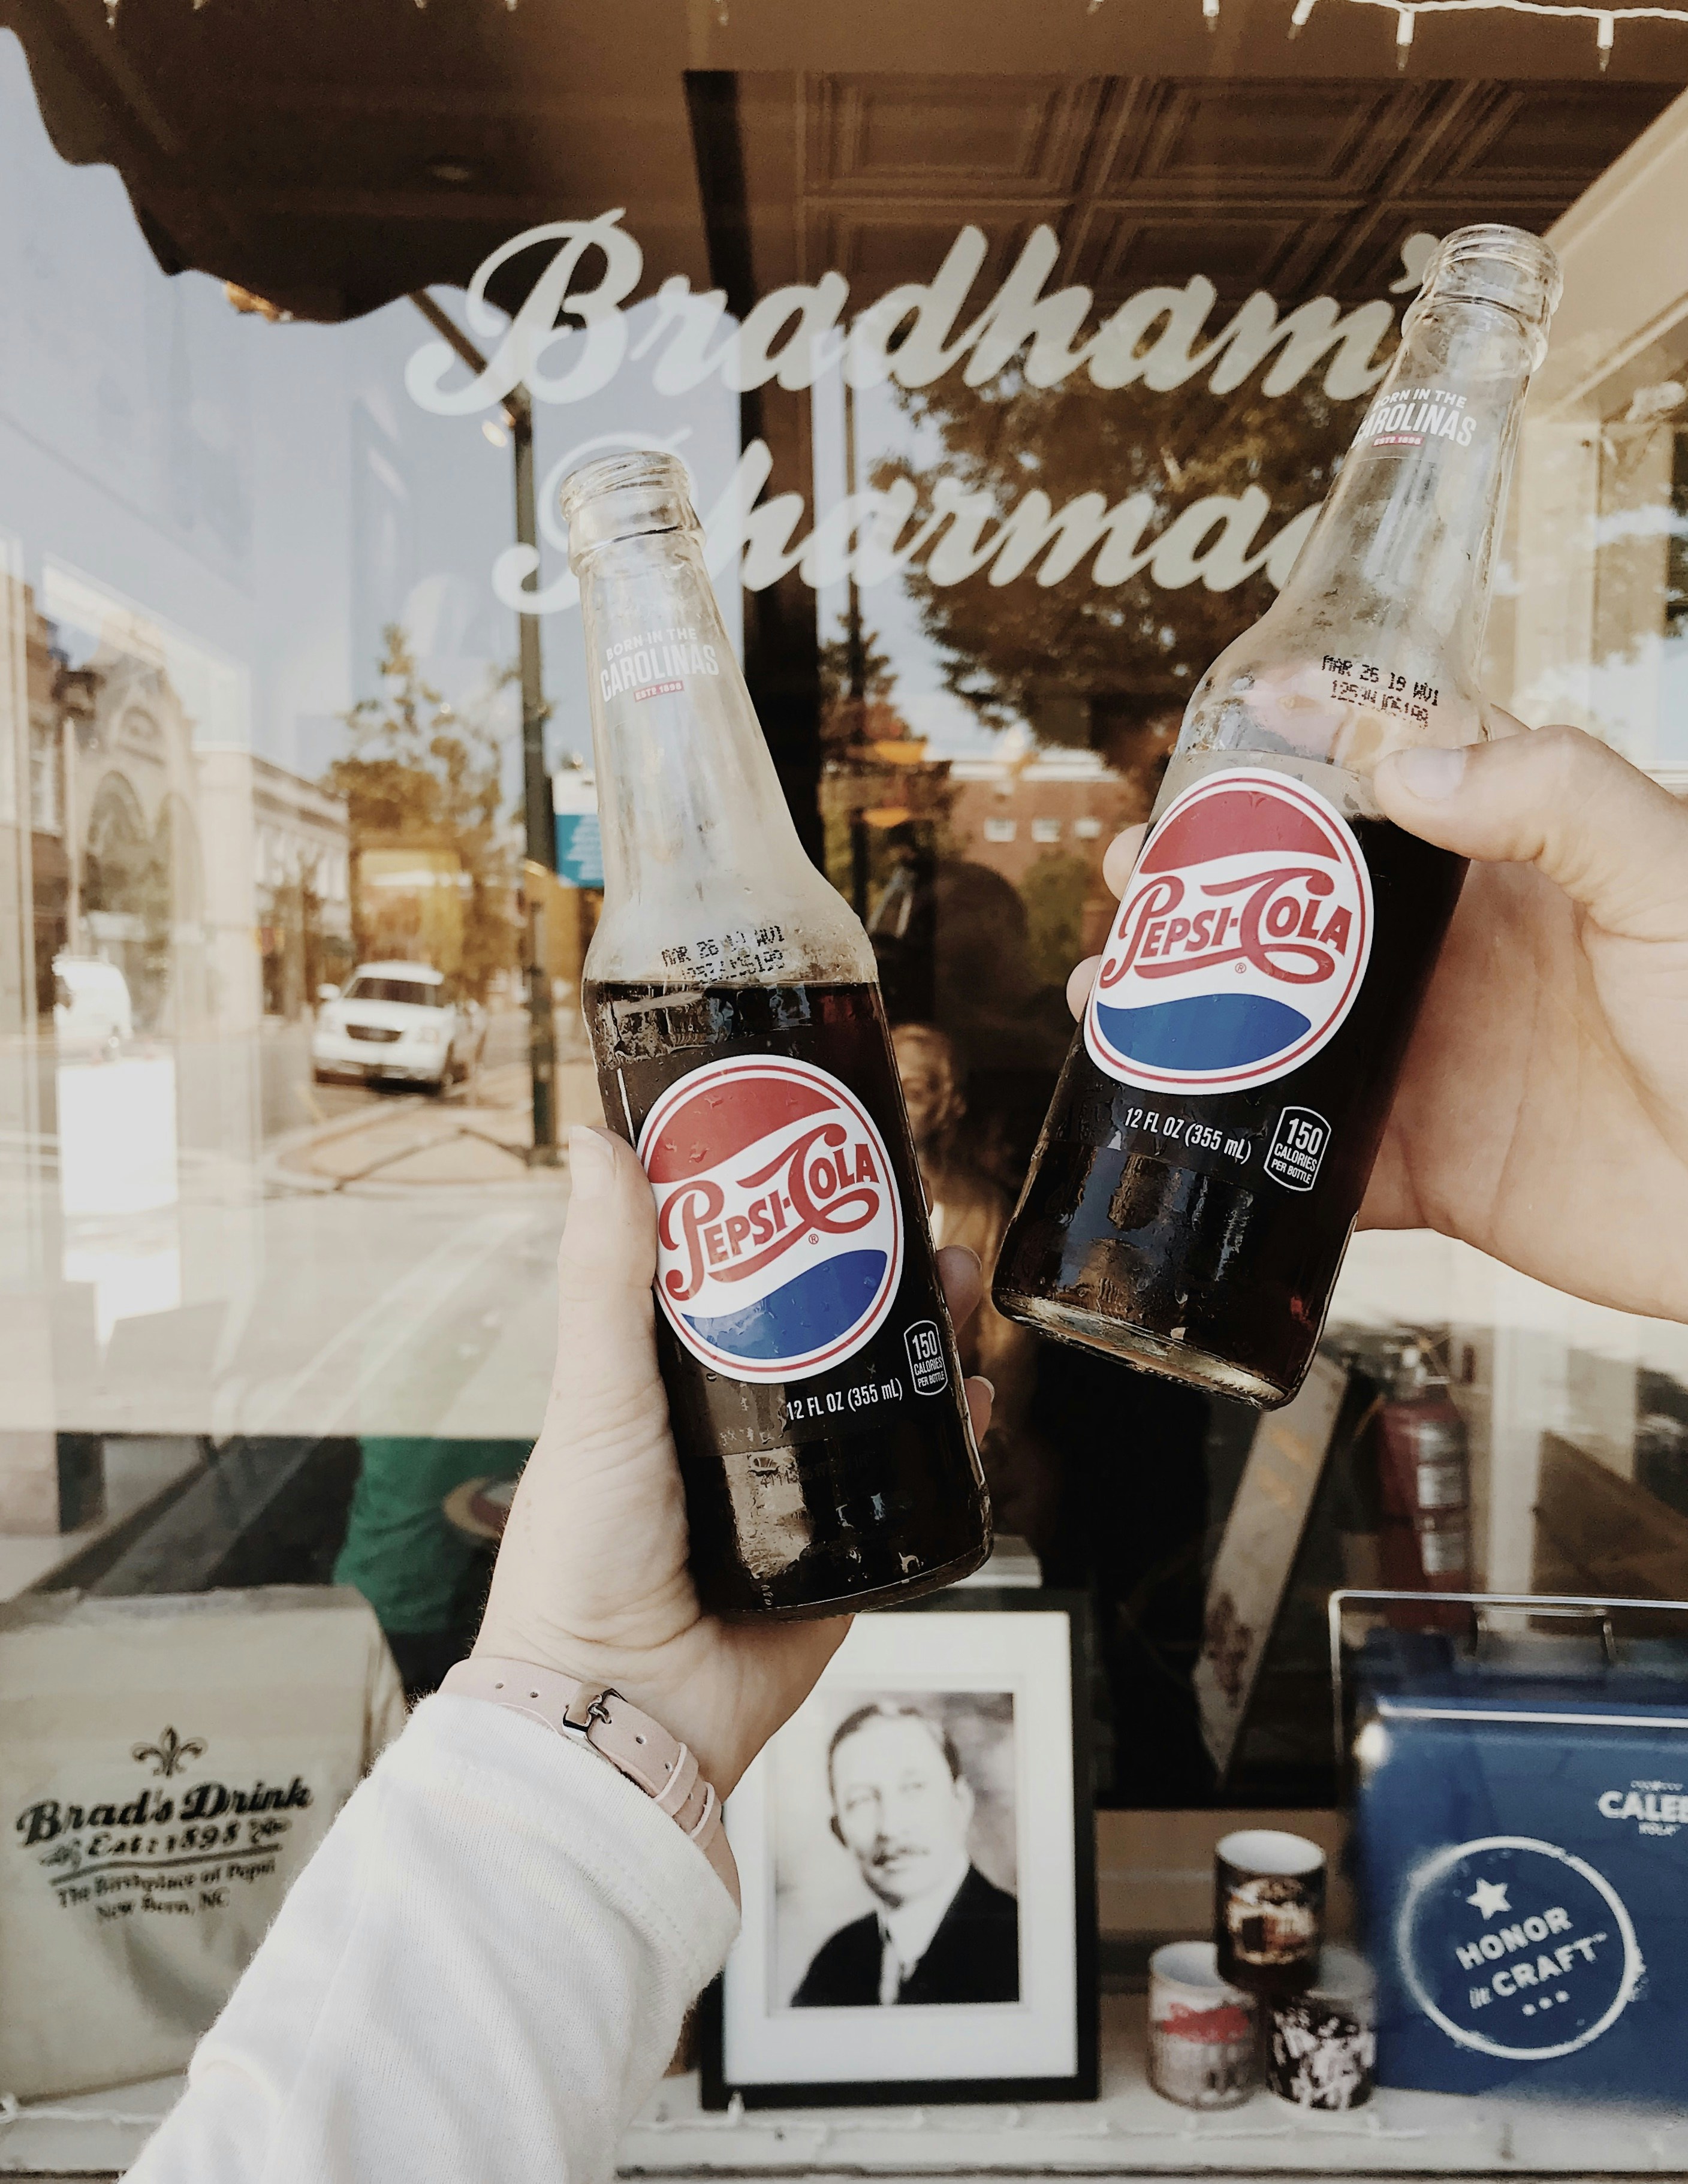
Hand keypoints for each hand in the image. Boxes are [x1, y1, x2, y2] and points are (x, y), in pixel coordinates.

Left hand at [476, 1126, 993, 1796]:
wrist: (624, 1713)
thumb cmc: (579, 1559)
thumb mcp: (593, 1396)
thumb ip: (604, 1279)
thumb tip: (596, 1143)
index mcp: (670, 1384)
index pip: (738, 1279)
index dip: (786, 1217)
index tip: (825, 1156)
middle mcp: (738, 1429)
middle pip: (828, 1326)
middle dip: (881, 1270)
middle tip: (919, 1223)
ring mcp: (799, 1491)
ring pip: (880, 1393)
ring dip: (927, 1335)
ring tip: (959, 1287)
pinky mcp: (850, 1553)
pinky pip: (915, 1485)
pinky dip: (950, 1437)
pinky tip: (970, 1394)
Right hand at [1070, 724, 1687, 1323]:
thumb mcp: (1670, 876)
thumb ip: (1555, 798)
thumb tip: (1404, 763)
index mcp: (1512, 866)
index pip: (1391, 776)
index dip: (1304, 743)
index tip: (1228, 723)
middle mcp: (1452, 958)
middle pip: (1295, 901)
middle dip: (1200, 878)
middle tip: (1130, 870)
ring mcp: (1427, 1062)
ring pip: (1271, 1023)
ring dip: (1179, 1005)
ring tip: (1105, 991)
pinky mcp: (1419, 1168)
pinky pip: (1297, 1154)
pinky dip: (1218, 1139)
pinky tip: (1149, 1114)